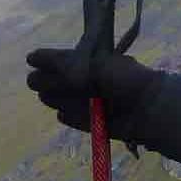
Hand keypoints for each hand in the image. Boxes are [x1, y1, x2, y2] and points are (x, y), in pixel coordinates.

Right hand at [25, 48, 162, 137]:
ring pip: (58, 100)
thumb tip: (33, 57)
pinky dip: (71, 116)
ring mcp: (87, 103)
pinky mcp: (90, 122)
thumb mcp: (96, 64)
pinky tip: (72, 112)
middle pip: (53, 81)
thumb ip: (65, 62)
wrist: (148, 108)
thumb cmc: (125, 79)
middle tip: (39, 81)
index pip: (61, 60)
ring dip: (56, 97)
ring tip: (63, 95)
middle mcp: (87, 82)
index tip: (31, 60)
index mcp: (91, 63)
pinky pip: (71, 118)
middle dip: (44, 80)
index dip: (45, 59)